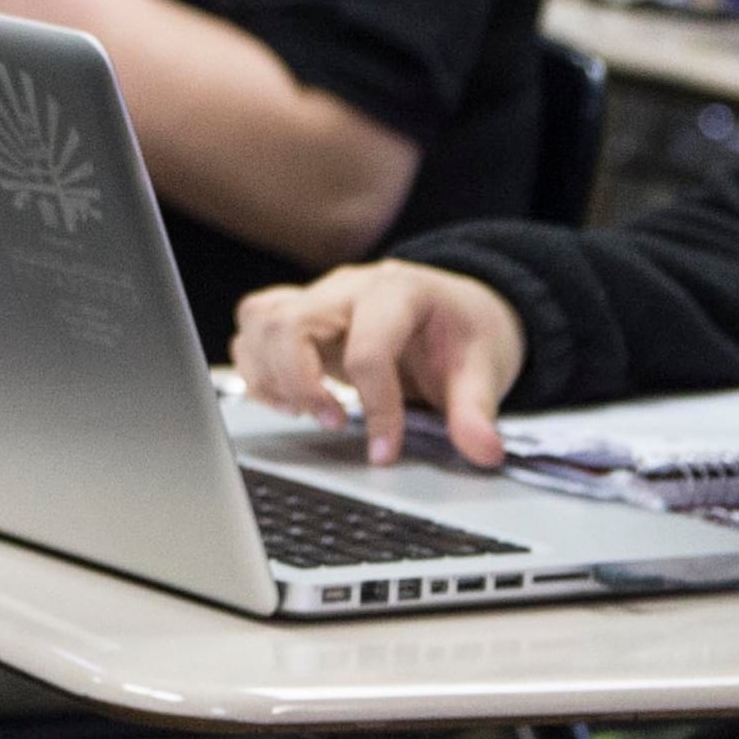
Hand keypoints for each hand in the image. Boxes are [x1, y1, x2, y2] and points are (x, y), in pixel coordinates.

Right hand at [231, 263, 528, 466]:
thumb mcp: (486, 368)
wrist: (457, 309)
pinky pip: (253, 327)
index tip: (387, 450)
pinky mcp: (301, 315)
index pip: (368, 350)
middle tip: (334, 423)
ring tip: (306, 412)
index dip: (377, 408)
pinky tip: (288, 400)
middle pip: (288, 323)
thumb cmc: (466, 332)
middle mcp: (349, 288)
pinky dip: (257, 368)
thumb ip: (478, 411)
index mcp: (399, 292)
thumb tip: (484, 451)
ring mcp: (319, 298)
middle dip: (300, 383)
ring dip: (270, 375)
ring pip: (259, 320)